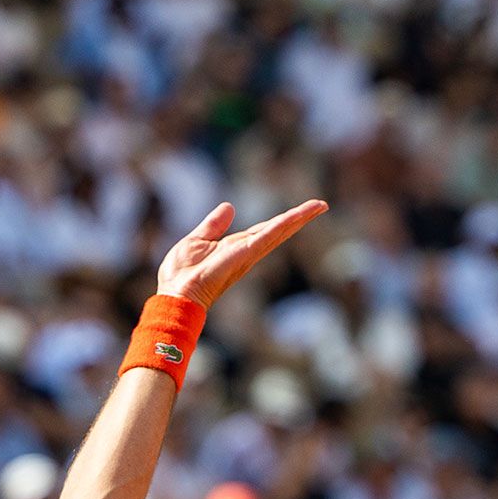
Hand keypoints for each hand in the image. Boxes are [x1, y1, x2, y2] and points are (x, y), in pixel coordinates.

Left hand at [154, 200, 327, 309]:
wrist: (176, 293)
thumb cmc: (181, 274)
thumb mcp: (198, 240)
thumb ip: (214, 225)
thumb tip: (229, 207)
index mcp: (236, 247)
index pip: (264, 230)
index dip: (282, 221)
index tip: (300, 212)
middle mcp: (247, 251)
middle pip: (278, 230)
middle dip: (299, 218)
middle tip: (320, 205)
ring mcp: (249, 253)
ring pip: (279, 231)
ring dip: (300, 218)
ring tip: (319, 206)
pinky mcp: (246, 253)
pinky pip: (269, 235)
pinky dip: (284, 224)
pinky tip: (299, 215)